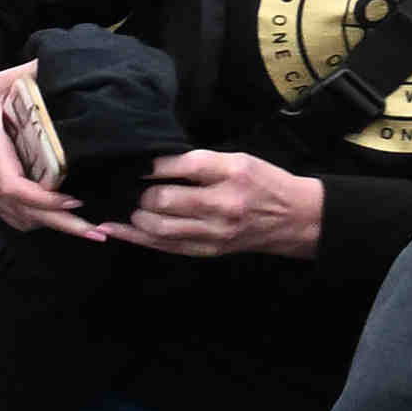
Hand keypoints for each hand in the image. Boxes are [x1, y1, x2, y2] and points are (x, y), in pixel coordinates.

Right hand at [0, 68, 111, 239]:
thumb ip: (23, 73)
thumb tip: (55, 59)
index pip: (15, 187)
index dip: (45, 199)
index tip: (75, 198)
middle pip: (27, 214)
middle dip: (64, 224)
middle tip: (99, 232)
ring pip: (22, 220)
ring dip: (54, 226)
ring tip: (88, 229)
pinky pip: (14, 218)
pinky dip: (38, 223)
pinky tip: (60, 220)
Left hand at [107, 147, 326, 259]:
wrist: (295, 218)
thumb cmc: (264, 182)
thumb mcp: (239, 160)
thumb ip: (200, 162)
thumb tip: (155, 164)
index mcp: (232, 174)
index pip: (184, 166)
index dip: (154, 165)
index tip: (138, 165)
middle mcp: (223, 205)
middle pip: (165, 200)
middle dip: (142, 194)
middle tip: (134, 187)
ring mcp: (214, 232)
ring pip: (159, 228)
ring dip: (136, 217)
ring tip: (128, 206)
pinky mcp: (208, 250)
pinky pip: (165, 246)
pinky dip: (136, 238)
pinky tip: (116, 229)